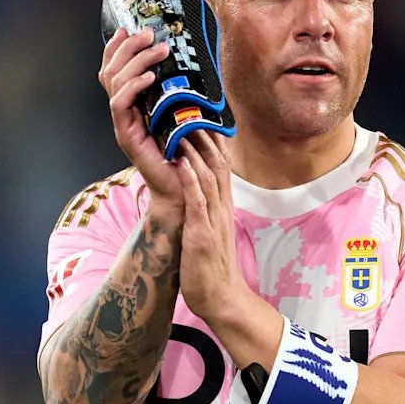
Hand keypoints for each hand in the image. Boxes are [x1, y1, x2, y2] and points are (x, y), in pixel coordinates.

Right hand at [98, 27, 181, 207]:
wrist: (185, 188)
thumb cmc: (189, 152)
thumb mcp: (188, 114)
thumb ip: (185, 92)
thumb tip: (198, 62)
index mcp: (135, 104)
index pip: (115, 71)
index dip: (117, 49)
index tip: (128, 29)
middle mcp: (125, 112)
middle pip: (111, 72)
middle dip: (127, 48)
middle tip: (148, 34)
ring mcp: (124, 124)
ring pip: (115, 83)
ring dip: (135, 61)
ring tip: (158, 50)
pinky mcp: (127, 136)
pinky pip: (120, 104)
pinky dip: (134, 86)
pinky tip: (151, 76)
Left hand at [176, 131, 248, 323]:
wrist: (222, 297)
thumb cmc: (212, 265)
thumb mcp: (211, 228)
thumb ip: (207, 206)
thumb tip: (198, 185)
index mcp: (222, 205)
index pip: (220, 164)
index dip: (212, 138)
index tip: (201, 113)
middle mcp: (221, 207)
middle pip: (217, 163)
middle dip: (205, 134)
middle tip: (192, 106)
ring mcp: (213, 219)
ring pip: (208, 177)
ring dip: (196, 150)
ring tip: (185, 123)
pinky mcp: (203, 234)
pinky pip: (198, 202)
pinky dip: (190, 181)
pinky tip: (181, 163)